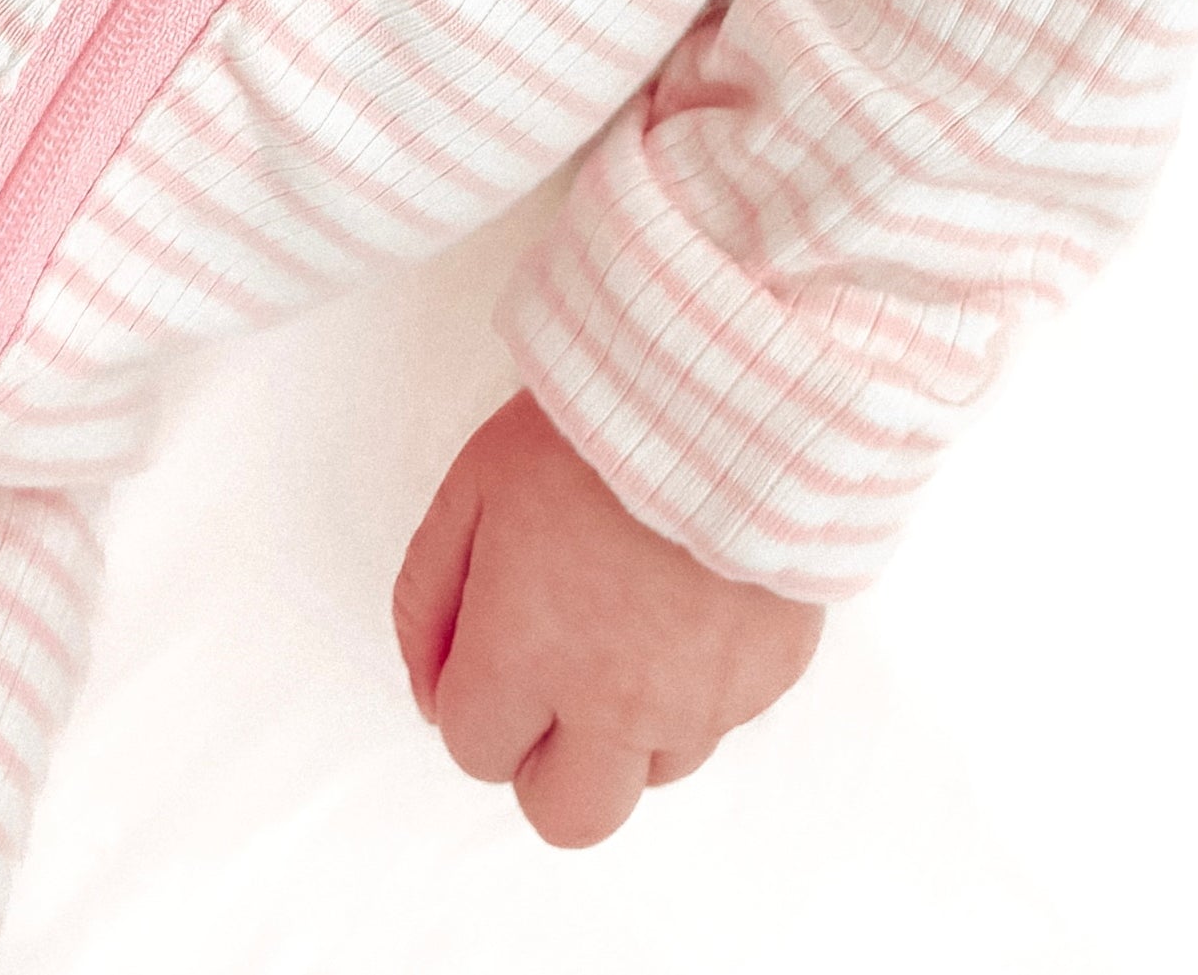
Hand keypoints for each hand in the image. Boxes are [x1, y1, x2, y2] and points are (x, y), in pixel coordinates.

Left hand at [390, 390, 823, 848]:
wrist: (736, 381)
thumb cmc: (597, 420)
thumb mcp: (474, 483)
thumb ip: (427, 601)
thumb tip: (430, 695)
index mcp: (528, 654)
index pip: (473, 750)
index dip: (478, 695)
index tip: (502, 636)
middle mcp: (614, 702)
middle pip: (566, 815)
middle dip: (550, 763)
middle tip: (561, 681)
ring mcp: (700, 700)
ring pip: (651, 773)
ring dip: (631, 723)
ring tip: (638, 618)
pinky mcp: (769, 677)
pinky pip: (722, 718)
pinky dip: (701, 681)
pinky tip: (695, 597)